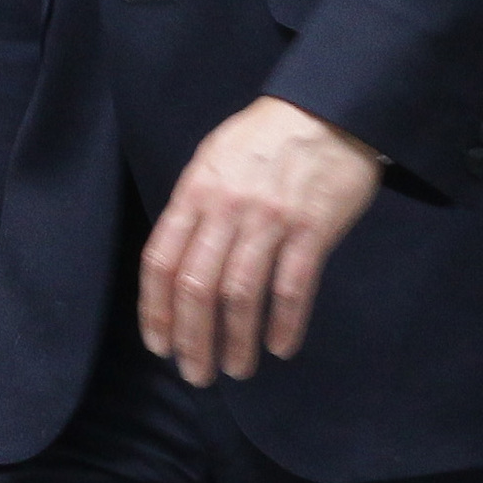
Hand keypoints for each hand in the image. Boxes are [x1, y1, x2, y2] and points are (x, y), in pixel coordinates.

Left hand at [141, 96, 380, 386]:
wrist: (327, 108)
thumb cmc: (265, 137)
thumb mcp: (214, 159)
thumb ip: (194, 208)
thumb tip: (177, 265)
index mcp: (196, 192)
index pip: (161, 261)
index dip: (156, 311)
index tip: (160, 346)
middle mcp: (227, 208)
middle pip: (196, 287)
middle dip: (192, 340)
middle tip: (197, 374)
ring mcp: (270, 218)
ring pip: (241, 295)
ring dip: (236, 342)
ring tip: (237, 369)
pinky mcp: (312, 228)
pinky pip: (292, 287)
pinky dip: (284, 324)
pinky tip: (280, 347)